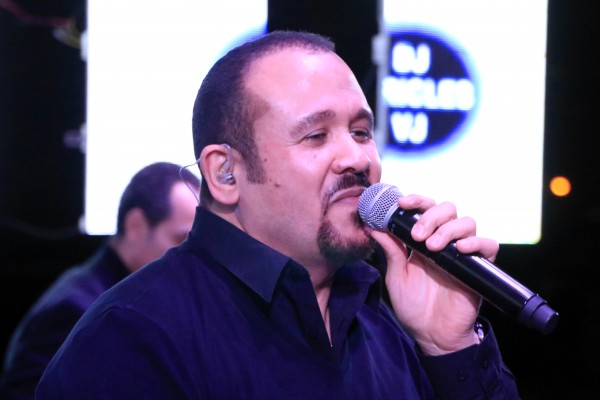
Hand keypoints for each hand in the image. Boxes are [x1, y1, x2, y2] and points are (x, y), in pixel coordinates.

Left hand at [370, 194, 498, 355]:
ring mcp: (462, 253)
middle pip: (447, 209)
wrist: (431, 335)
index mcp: (423, 240)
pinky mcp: (479, 268)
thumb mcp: (396, 276)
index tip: (401, 203)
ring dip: (448, 229)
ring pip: (467, 222)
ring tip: (433, 248)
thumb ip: (390, 251)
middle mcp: (444, 241)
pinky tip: (459, 250)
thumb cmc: (413, 306)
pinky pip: (489, 245)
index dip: (416, 200)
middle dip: (430, 216)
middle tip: (417, 236)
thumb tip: (373, 227)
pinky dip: (476, 243)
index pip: (424, 209)